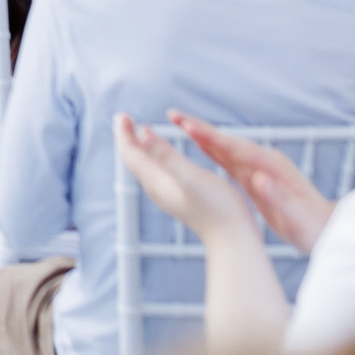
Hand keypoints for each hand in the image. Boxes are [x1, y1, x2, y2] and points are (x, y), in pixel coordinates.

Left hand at [113, 114, 259, 243]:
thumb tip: (141, 135)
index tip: (122, 115)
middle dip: (129, 138)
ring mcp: (169, 194)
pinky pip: (160, 172)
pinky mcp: (181, 197)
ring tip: (142, 131)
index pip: (130, 154)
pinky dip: (157, 157)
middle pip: (135, 159)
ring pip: (146, 166)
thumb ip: (165, 156)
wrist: (232, 239)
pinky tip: (168, 155)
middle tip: (125, 119)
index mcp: (156, 181)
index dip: (124, 133)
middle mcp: (157, 188)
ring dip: (142, 146)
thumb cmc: (216, 208)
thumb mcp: (189, 176)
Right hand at [173, 113, 335, 251]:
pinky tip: (200, 145)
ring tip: (179, 123)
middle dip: (201, 129)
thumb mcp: (297, 217)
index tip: (188, 127)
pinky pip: (230, 160)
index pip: (236, 149)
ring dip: (203, 136)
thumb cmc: (314, 227)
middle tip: (174, 115)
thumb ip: (278, 197)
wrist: (330, 230)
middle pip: (227, 142)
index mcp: (272, 167)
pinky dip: (212, 150)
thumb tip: (258, 180)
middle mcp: (265, 162)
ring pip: (226, 148)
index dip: (212, 138)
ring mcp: (261, 168)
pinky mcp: (257, 177)